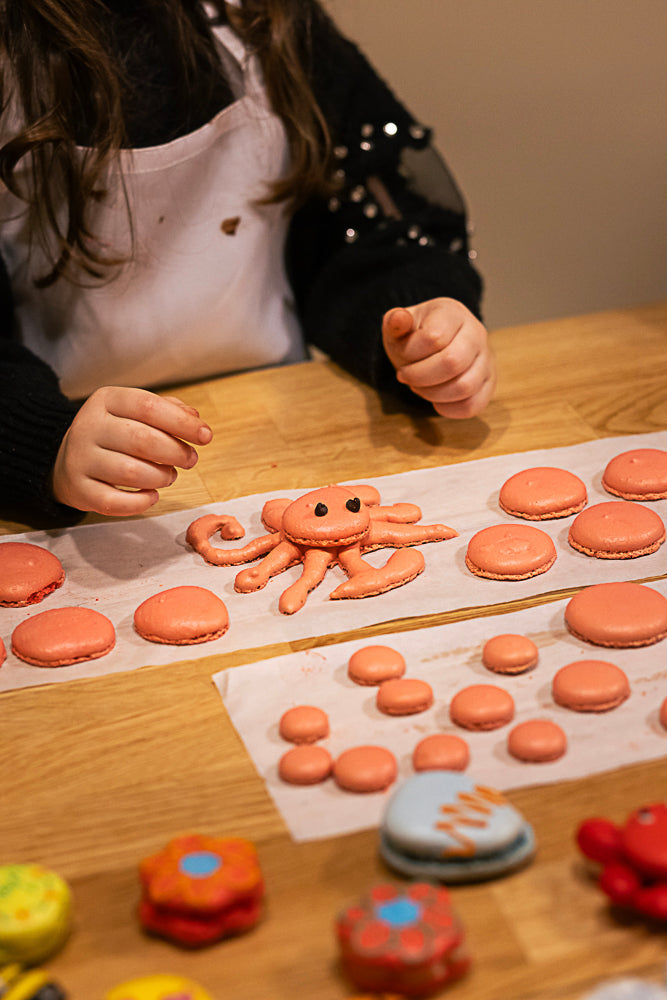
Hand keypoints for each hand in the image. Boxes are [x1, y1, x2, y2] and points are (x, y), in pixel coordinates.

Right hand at [52, 386, 212, 515]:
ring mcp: (80, 459)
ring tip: (169, 475)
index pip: (148, 406)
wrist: (68, 461)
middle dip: (176, 452)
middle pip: (142, 440)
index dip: (182, 423)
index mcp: (107, 400)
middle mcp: (89, 426)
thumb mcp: (135, 411)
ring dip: (161, 477)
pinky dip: (141, 502)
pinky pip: (115, 502)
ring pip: (130, 472)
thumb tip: (195, 419)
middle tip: (190, 460)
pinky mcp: (79, 490)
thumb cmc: (114, 435)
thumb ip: (168, 410)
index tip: (206, 436)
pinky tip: (152, 495)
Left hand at [382, 297, 495, 417]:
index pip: (434, 337)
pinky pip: (473, 405)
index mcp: (453, 313)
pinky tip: (435, 400)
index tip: (403, 357)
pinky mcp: (489, 383)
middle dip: (420, 376)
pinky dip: (449, 409)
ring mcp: (487, 359)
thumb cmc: (415, 335)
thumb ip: (396, 321)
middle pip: (452, 362)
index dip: (411, 353)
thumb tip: (399, 319)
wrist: (432, 345)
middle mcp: (476, 333)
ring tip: (420, 387)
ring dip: (433, 394)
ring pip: (465, 386)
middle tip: (406, 376)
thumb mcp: (400, 325)